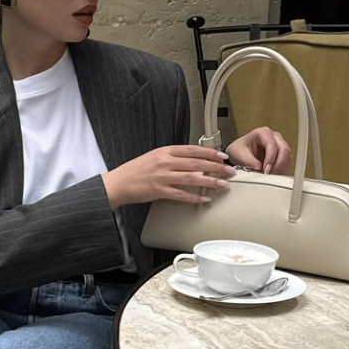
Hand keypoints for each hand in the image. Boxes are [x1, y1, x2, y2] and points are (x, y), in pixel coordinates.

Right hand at [102, 145, 234, 208]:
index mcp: (165, 151)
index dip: (210, 153)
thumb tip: (192, 160)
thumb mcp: (154, 157)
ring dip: (209, 181)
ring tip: (222, 184)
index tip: (222, 156)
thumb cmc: (136, 170)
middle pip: (196, 163)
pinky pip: (181, 194)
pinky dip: (194, 197)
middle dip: (215, 167)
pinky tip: (204, 198)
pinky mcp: (159, 191)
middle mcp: (165, 162)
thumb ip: (172, 157)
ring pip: (192, 178)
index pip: (192, 150)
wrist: (119, 182)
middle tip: (229, 170)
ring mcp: (162, 177)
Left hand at [226, 127, 291, 174]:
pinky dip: (282, 170)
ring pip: (287, 156)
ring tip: (271, 176)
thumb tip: (258, 167)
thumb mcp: (239, 154)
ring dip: (281, 168)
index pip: (272, 145)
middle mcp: (274, 137)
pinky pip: (287, 162)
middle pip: (284, 149)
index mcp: (263, 133)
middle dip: (278, 164)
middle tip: (270, 174)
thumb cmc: (239, 150)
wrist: (239, 154)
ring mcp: (279, 145)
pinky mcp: (282, 154)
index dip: (270, 158)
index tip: (266, 169)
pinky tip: (274, 175)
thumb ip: (248, 160)